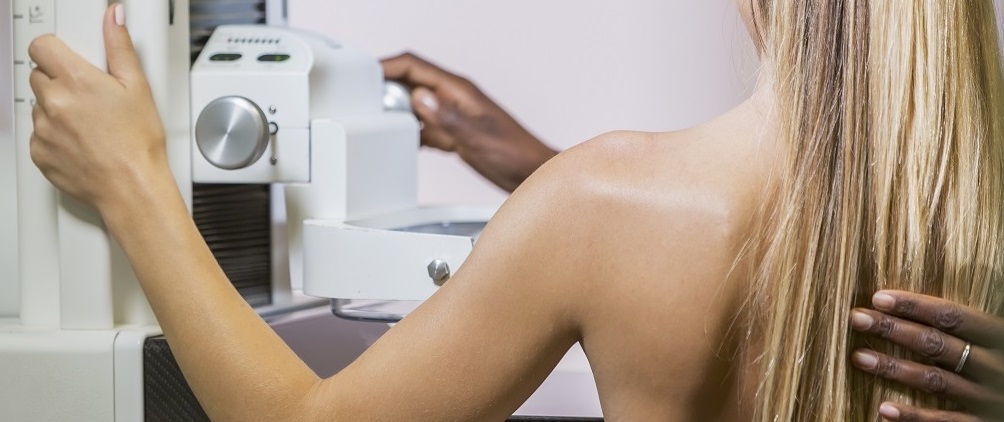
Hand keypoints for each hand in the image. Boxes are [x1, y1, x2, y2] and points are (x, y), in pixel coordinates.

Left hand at [28, 4, 169, 215]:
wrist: (131, 187)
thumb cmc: (138, 143)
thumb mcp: (137, 87)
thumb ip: (119, 47)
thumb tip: (113, 18)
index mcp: (75, 80)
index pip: (41, 47)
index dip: (55, 51)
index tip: (67, 59)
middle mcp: (52, 102)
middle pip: (40, 76)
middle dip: (60, 82)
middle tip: (89, 98)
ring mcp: (42, 129)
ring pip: (40, 107)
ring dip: (57, 110)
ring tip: (89, 125)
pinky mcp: (39, 152)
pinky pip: (39, 135)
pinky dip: (55, 136)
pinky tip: (81, 142)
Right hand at [381, 52, 557, 192]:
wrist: (531, 173)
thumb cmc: (515, 153)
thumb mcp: (477, 137)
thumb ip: (447, 119)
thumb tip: (420, 98)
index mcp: (458, 90)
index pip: (414, 66)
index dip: (387, 65)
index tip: (364, 72)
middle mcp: (452, 98)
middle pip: (409, 82)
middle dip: (384, 88)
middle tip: (361, 103)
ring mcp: (451, 116)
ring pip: (413, 105)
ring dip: (393, 111)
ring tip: (372, 122)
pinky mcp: (452, 134)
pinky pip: (422, 127)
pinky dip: (406, 132)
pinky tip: (396, 142)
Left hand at [850, 290, 1003, 420]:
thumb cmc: (1003, 363)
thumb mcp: (996, 340)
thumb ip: (968, 328)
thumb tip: (920, 309)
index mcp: (997, 337)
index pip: (951, 316)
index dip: (914, 306)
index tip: (878, 298)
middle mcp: (993, 366)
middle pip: (935, 344)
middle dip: (893, 329)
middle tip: (857, 319)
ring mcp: (987, 397)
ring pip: (934, 380)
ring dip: (894, 368)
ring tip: (859, 357)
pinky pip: (945, 421)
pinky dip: (914, 416)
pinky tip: (884, 409)